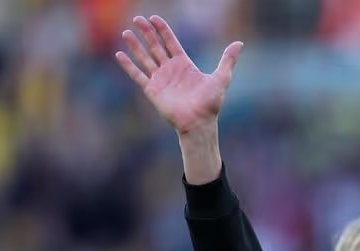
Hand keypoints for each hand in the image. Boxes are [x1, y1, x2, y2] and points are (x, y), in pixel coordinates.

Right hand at [115, 15, 242, 134]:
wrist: (199, 123)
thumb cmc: (211, 103)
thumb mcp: (221, 78)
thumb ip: (227, 60)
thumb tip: (239, 43)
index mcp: (184, 64)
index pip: (170, 42)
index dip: (162, 30)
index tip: (154, 18)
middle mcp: (170, 69)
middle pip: (155, 46)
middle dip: (146, 32)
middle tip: (137, 18)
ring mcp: (160, 79)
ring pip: (145, 58)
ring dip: (135, 46)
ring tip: (126, 32)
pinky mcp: (152, 90)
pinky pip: (138, 75)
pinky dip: (128, 65)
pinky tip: (119, 54)